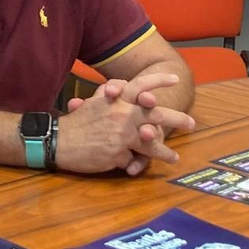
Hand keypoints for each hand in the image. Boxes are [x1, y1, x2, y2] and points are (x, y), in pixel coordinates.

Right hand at [57, 72, 196, 175]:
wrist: (58, 142)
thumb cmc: (75, 122)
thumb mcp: (93, 102)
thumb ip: (109, 94)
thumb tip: (118, 87)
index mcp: (117, 101)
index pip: (141, 85)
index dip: (159, 81)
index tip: (175, 78)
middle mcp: (123, 115)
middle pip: (156, 115)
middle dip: (176, 119)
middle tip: (191, 123)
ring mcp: (122, 135)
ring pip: (151, 143)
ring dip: (165, 151)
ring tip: (174, 157)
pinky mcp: (118, 154)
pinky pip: (133, 160)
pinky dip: (138, 165)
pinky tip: (144, 169)